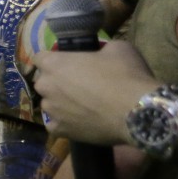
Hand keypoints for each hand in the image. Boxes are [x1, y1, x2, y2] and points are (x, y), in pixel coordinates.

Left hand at [31, 41, 154, 145]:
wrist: (137, 111)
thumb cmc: (126, 75)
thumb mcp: (117, 48)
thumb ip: (99, 50)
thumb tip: (100, 54)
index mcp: (55, 63)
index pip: (40, 58)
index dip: (53, 60)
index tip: (66, 64)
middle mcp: (46, 86)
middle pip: (44, 82)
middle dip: (56, 82)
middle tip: (78, 85)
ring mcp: (51, 110)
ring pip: (49, 104)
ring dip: (60, 103)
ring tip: (82, 106)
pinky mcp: (59, 130)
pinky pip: (55, 125)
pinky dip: (65, 123)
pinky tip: (80, 122)